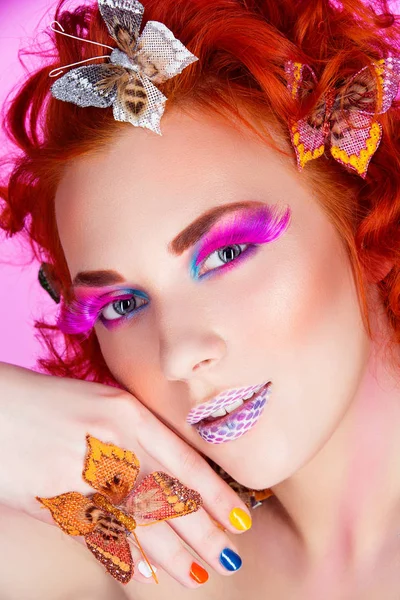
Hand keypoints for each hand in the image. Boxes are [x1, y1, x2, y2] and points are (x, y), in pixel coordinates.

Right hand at [0, 362, 251, 587]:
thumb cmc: (45, 403)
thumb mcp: (98, 404)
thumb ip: (133, 435)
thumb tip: (165, 474)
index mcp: (128, 412)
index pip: (185, 461)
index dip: (217, 495)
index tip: (241, 519)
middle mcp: (112, 440)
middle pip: (170, 495)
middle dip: (205, 531)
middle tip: (229, 558)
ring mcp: (83, 470)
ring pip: (140, 521)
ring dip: (173, 552)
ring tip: (199, 575)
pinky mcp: (54, 497)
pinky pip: (99, 532)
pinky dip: (126, 556)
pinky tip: (147, 573)